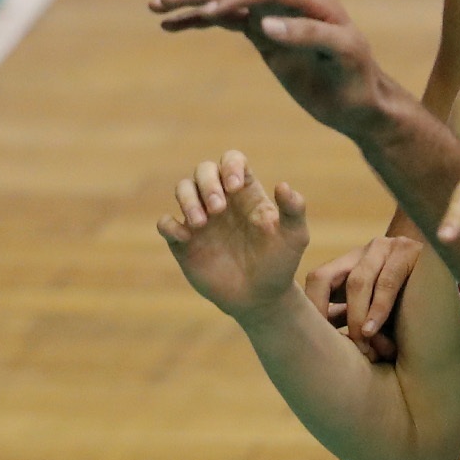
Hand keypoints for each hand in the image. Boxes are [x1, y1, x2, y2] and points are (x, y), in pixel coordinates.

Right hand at [150, 0, 385, 134]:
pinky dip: (200, 20)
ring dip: (194, 2)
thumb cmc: (358, 82)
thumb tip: (266, 22)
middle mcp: (291, 0)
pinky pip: (227, 20)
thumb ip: (308, 36)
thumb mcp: (343, 56)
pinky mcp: (264, 34)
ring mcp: (275, 15)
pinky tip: (173, 25)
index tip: (210, 12)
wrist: (361, 105)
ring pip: (228, 0)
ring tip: (158, 6)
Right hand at [157, 149, 308, 321]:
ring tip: (201, 223)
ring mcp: (201, 220)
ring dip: (188, 199)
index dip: (230, 166)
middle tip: (218, 209)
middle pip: (204, 169)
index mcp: (246, 192)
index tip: (235, 187)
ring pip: (183, 189)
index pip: (232, 161)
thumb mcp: (294, 237)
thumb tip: (283, 186)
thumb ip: (294, 210)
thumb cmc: (279, 264)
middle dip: (207, 182)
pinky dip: (169, 225)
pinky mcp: (184, 243)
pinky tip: (185, 237)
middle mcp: (221, 200)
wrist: (260, 299)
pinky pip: (166, 223)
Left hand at [304, 233, 422, 363]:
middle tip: (335, 347)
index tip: (311, 342)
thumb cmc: (407, 325)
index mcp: (352, 267)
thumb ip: (345, 321)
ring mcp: (387, 247)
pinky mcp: (410, 251)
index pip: (317, 281)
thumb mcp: (369, 322)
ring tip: (363, 344)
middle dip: (323, 314)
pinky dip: (378, 308)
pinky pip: (387, 281)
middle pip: (324, 277)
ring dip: (357, 317)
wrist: (453, 313)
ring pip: (357, 281)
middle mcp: (365, 253)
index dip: (311, 309)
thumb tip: (311, 335)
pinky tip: (375, 330)